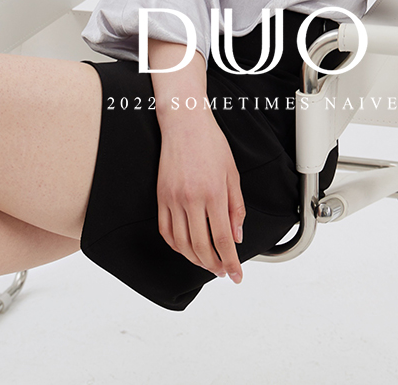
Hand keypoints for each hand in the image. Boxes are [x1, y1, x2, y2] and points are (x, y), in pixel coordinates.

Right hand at [156, 106, 245, 283]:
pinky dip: (176, 246)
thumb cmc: (210, 143)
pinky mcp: (161, 196)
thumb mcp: (232, 173)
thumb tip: (237, 236)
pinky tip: (186, 249)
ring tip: (207, 263)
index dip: (230, 262)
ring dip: (195, 260)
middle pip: (201, 246)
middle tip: (223, 271)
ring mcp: (173, 199)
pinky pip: (166, 231)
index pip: (223, 239)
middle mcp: (191, 199)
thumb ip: (236, 207)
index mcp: (213, 192)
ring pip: (182, 244)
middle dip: (214, 265)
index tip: (236, 275)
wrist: (184, 123)